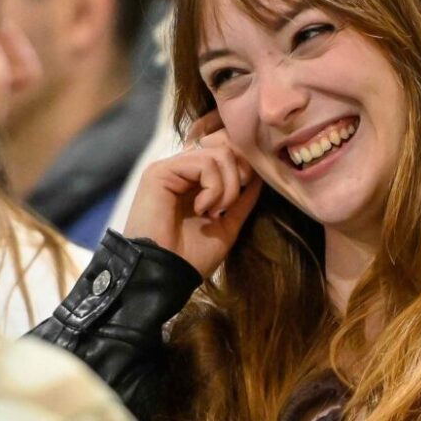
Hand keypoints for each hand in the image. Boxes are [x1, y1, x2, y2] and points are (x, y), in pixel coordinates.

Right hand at [124, 112, 260, 278]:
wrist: (165, 274)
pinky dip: (213, 188)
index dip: (244, 166)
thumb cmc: (191, 257)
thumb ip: (242, 200)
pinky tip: (202, 209)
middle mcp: (182, 169)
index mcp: (195, 181)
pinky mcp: (161, 171)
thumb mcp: (227, 226)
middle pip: (226, 146)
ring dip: (227, 187)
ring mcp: (171, 168)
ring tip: (213, 212)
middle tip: (229, 206)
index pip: (226, 151)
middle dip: (239, 176)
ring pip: (219, 153)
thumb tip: (259, 176)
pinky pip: (204, 162)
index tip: (245, 192)